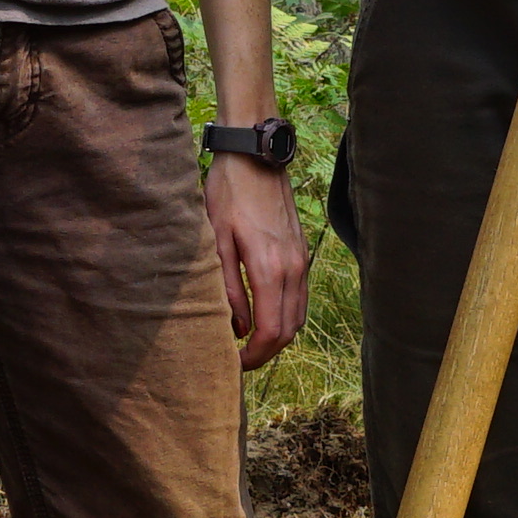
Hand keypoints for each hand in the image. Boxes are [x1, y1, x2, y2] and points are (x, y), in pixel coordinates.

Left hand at [203, 147, 311, 368]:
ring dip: (278, 335)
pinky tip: (264, 313)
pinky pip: (300, 296)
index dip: (254, 356)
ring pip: (298, 316)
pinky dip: (286, 315)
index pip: (271, 331)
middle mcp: (293, 268)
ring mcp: (301, 260)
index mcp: (270, 268)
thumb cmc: (228, 193)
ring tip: (250, 341)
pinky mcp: (301, 251)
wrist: (255, 155)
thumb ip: (228, 288)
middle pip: (289, 331)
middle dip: (266, 352)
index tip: (234, 362)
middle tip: (240, 359)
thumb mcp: (216, 242)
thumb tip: (237, 328)